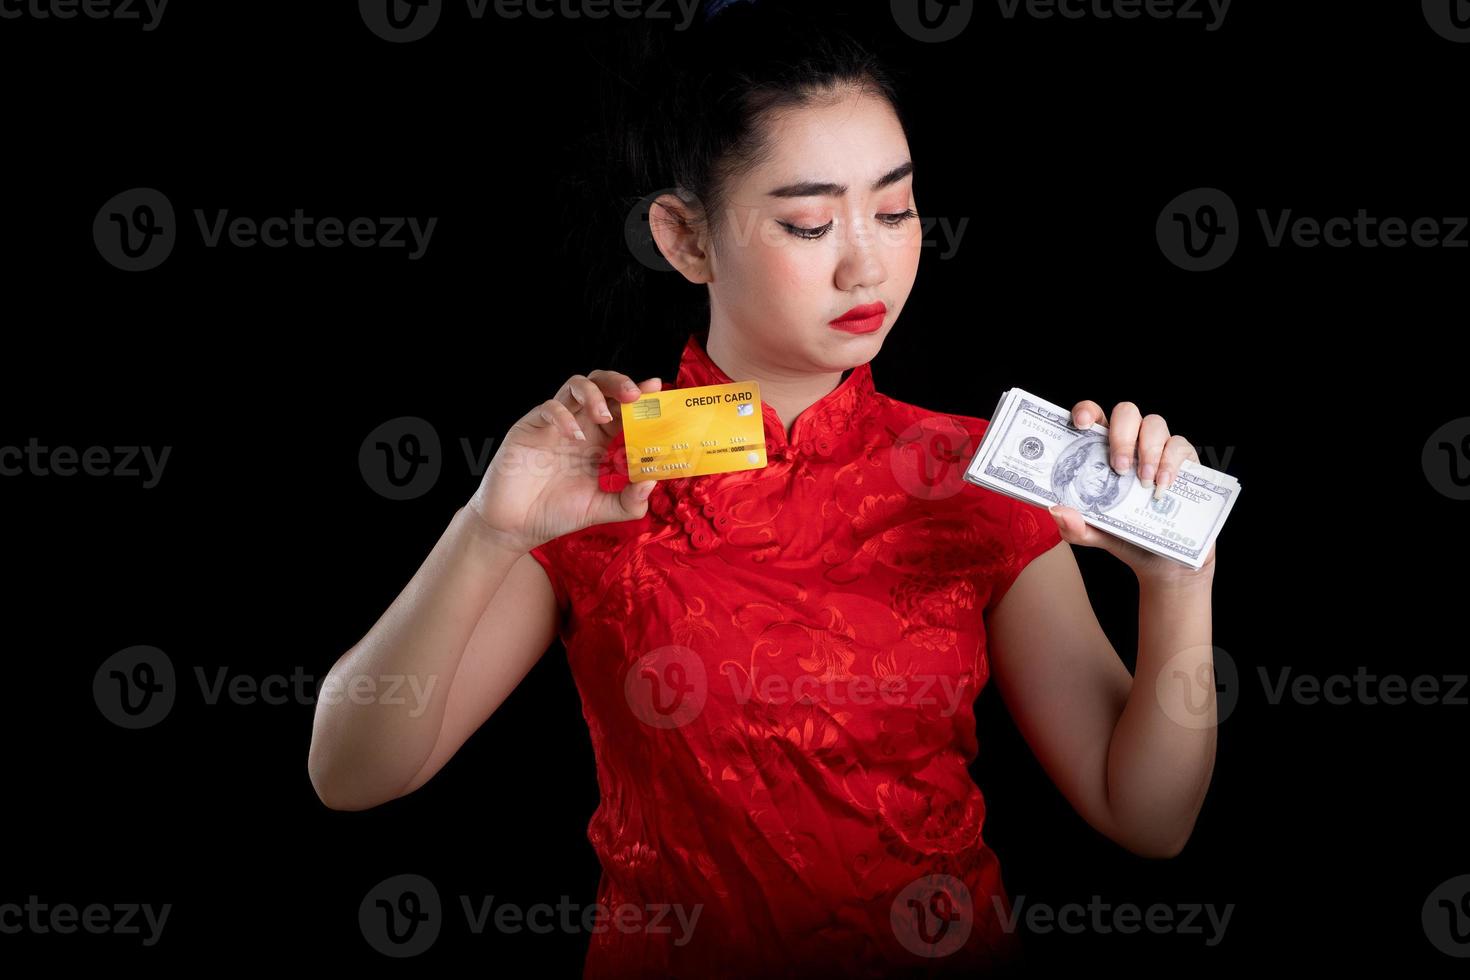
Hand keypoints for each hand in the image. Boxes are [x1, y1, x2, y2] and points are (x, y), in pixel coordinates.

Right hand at [466, 370, 662, 553]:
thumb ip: (628, 502)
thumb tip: (652, 482)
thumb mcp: (599, 509)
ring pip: (575, 386)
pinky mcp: (529, 428)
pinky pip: (549, 408)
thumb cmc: (554, 514)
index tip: (657, 392)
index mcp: (597, 442)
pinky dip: (564, 417)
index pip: (622, 410)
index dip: (640, 400)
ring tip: (604, 416)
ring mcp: (554, 424)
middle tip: (636, 395)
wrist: (514, 527)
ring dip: (595, 394)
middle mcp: (578, 426)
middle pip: (601, 387)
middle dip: (620, 384)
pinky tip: (575, 437)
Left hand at [1047, 399, 1215, 581]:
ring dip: (1148, 450)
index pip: (1094, 416)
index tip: (1080, 424)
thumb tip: (1057, 511)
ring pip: (1155, 423)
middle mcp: (1132, 442)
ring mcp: (1160, 447)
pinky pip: (1180, 445)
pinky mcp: (1185, 460)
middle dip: (1121, 435)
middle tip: (1119, 468)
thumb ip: (1074, 526)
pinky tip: (1163, 486)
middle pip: (1126, 412)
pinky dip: (1171, 463)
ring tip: (1143, 483)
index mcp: (1103, 450)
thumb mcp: (1094, 534)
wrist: (1162, 560)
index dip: (1086, 411)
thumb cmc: (1125, 537)